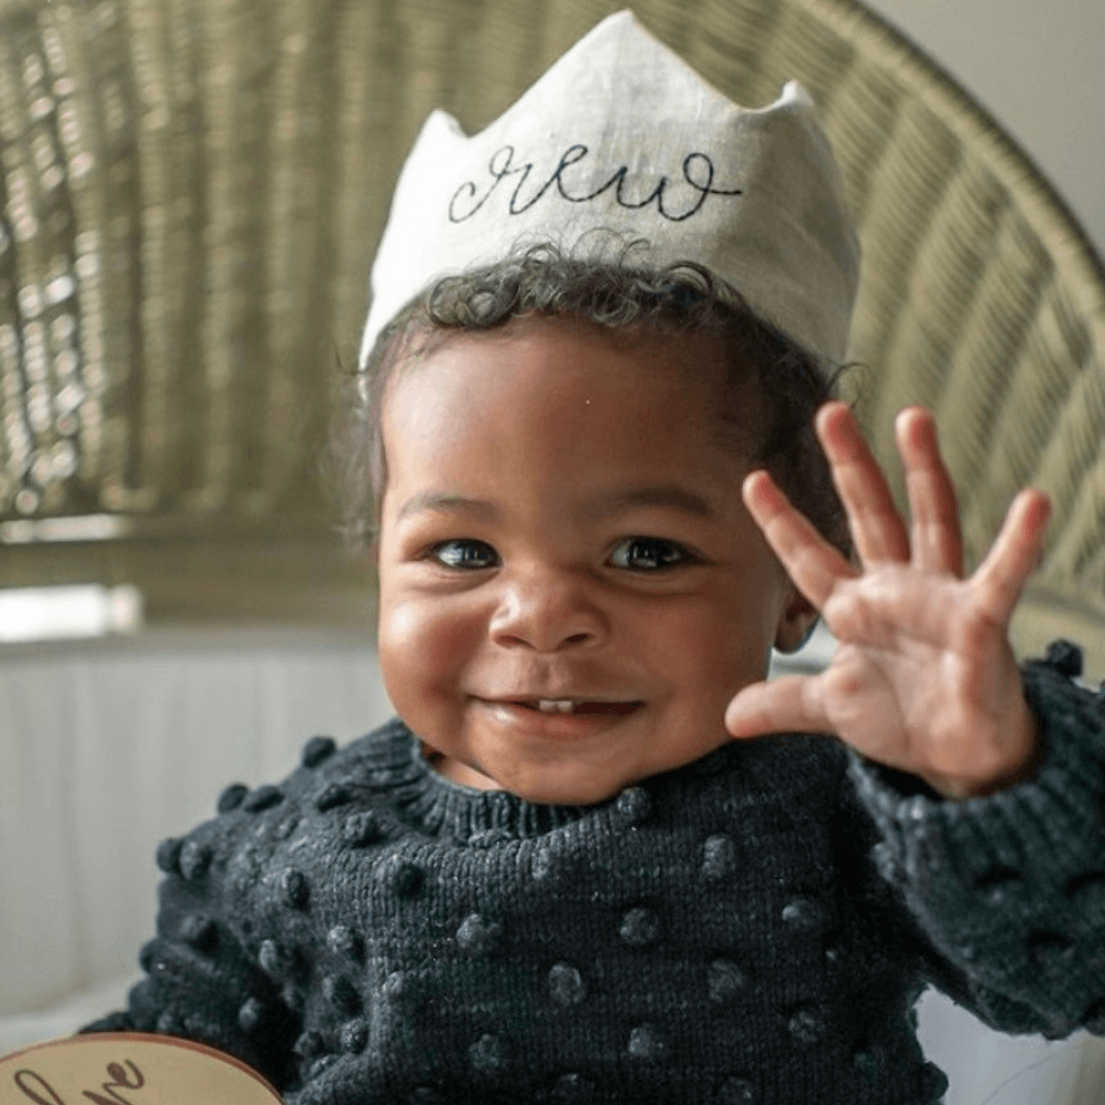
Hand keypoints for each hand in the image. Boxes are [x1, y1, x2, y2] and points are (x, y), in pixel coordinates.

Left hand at [725, 402, 1050, 799]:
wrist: (958, 755)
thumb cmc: (902, 718)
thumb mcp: (831, 707)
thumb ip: (784, 703)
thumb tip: (730, 716)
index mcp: (855, 605)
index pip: (809, 554)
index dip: (781, 521)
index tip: (752, 479)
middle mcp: (895, 588)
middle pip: (868, 514)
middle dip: (849, 466)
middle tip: (829, 412)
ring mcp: (938, 597)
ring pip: (929, 521)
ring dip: (922, 471)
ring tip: (912, 419)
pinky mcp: (979, 619)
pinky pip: (1000, 576)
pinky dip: (1017, 543)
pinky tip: (1032, 503)